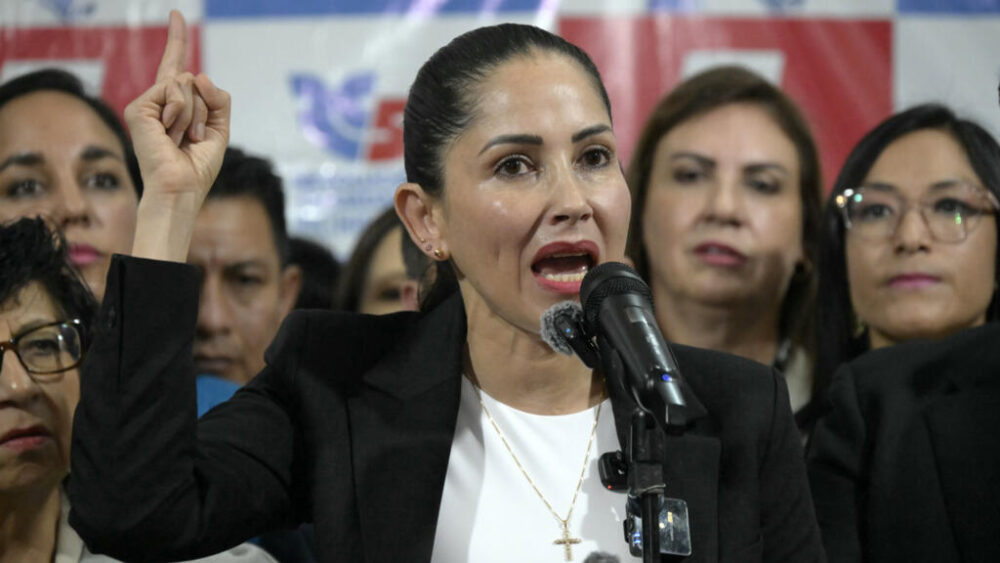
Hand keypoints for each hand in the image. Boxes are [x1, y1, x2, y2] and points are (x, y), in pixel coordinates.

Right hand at [125, 10, 229, 206]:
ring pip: (186, 83)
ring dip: (196, 114)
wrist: (181, 188)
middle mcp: (158, 101)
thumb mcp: (219, 129)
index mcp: (176, 105)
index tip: (177, 15)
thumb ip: (217, 99)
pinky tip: (171, 134)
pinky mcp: (139, 109)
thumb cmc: (198, 165)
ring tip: (183, 138)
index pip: (177, 66)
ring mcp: (147, 104)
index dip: (177, 40)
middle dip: (206, 109)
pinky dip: (182, 113)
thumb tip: (198, 73)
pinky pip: (174, 92)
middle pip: (194, 79)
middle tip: (195, 138)